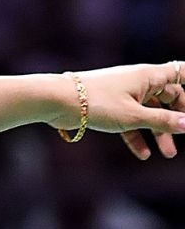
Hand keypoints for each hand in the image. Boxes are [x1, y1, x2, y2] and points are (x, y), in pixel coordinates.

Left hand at [58, 63, 184, 159]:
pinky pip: (129, 121)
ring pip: (149, 112)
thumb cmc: (96, 103)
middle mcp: (138, 82)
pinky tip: (141, 155)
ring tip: (166, 154)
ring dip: (158, 133)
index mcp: (148, 76)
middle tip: (181, 138)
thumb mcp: (135, 116)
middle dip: (177, 119)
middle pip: (168, 97)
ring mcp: (122, 94)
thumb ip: (165, 121)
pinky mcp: (108, 106)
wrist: (56, 101)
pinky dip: (136, 136)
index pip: (180, 72)